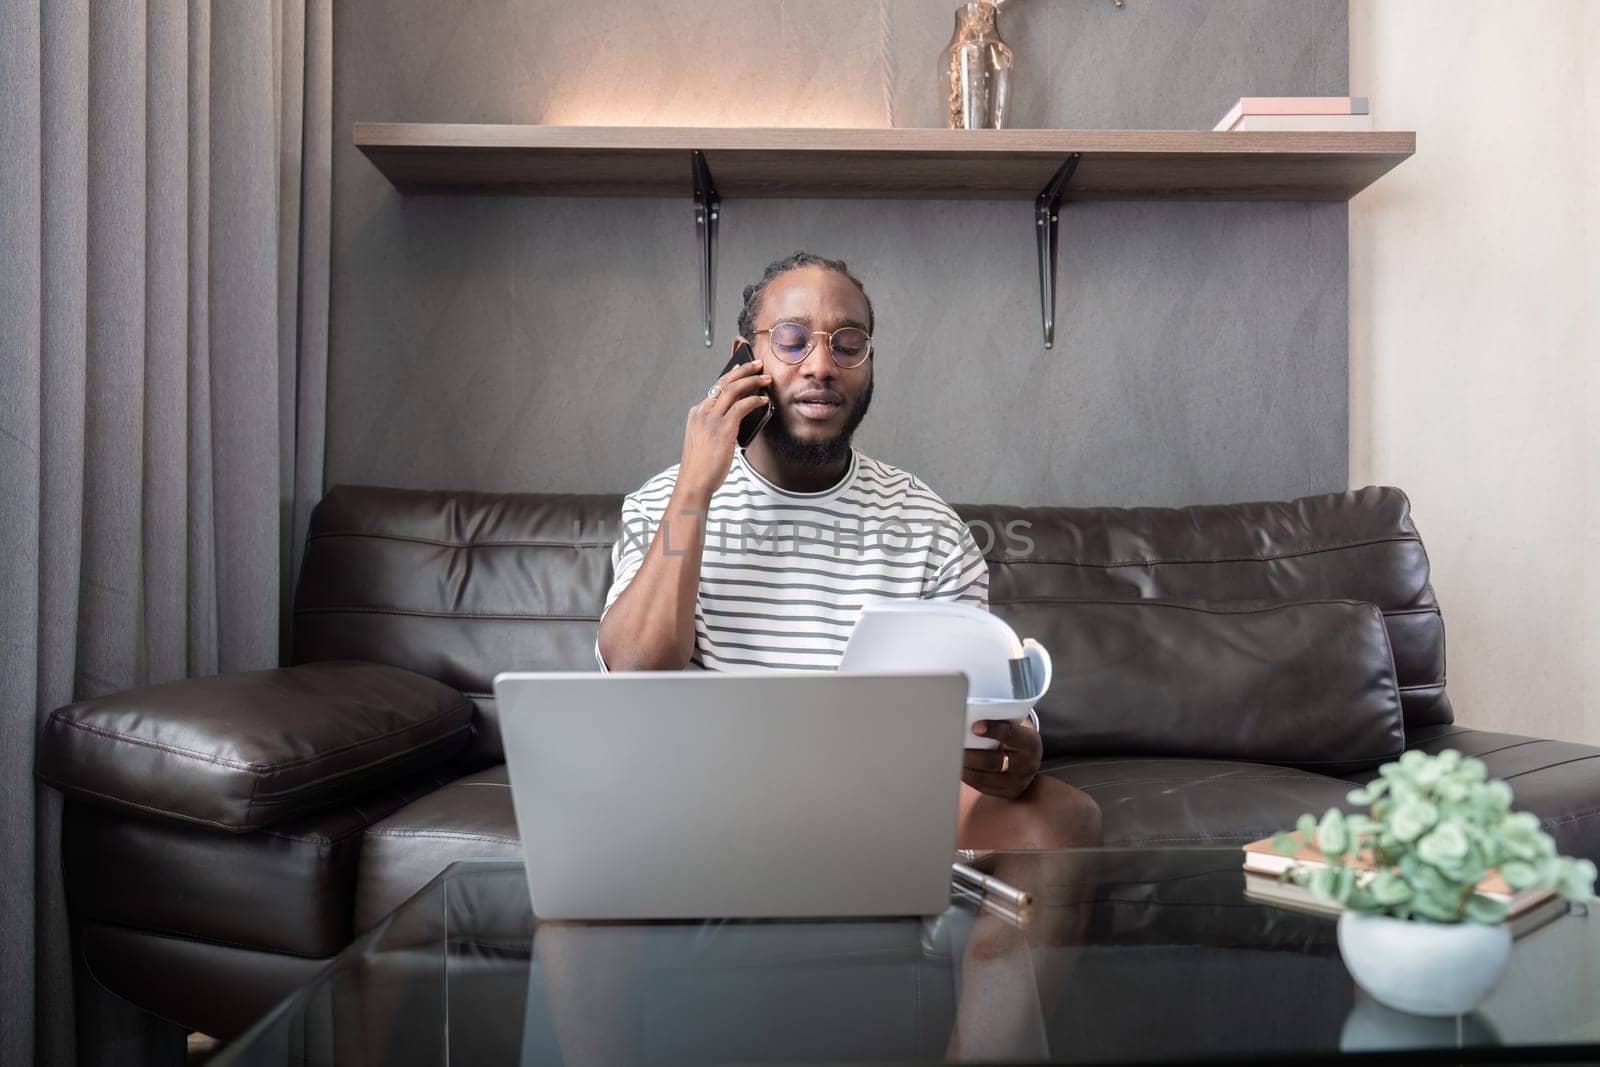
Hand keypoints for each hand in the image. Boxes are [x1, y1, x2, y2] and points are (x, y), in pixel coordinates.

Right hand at [677, 358, 771, 498]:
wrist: (694, 482)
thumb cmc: (702, 467)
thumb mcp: (705, 441)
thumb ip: (718, 427)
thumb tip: (740, 419)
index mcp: (696, 414)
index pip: (716, 389)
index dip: (731, 376)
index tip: (743, 369)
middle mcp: (702, 412)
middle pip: (724, 382)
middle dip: (743, 370)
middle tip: (757, 364)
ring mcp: (711, 419)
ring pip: (733, 390)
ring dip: (752, 381)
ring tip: (766, 379)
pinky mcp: (722, 428)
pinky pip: (742, 406)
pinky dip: (755, 400)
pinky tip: (764, 401)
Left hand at [962, 719, 1041, 799]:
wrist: (1029, 759)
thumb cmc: (1015, 737)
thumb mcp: (1015, 726)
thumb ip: (998, 722)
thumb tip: (970, 717)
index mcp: (1030, 743)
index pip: (1011, 735)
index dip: (992, 729)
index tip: (974, 726)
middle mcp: (1027, 765)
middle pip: (993, 760)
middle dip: (971, 753)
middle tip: (954, 745)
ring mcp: (1018, 782)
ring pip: (985, 777)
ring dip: (965, 767)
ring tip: (952, 757)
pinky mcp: (1008, 792)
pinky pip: (982, 787)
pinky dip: (967, 777)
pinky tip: (958, 768)